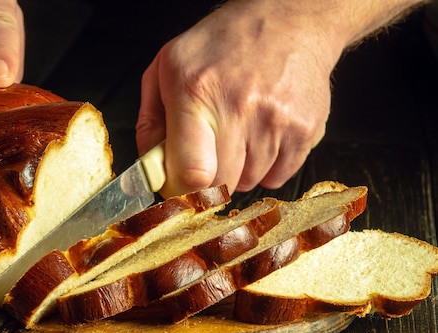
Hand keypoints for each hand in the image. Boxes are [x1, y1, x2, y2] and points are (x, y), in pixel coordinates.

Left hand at [135, 1, 342, 196]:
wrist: (289, 20)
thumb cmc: (222, 44)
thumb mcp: (168, 67)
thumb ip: (151, 122)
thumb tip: (150, 171)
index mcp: (197, 92)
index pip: (192, 171)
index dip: (181, 188)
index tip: (178, 184)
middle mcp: (240, 107)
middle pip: (219, 184)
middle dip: (208, 178)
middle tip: (209, 151)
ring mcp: (277, 121)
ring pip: (248, 184)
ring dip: (238, 170)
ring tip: (239, 133)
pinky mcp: (306, 131)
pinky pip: (278, 179)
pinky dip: (267, 168)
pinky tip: (262, 135)